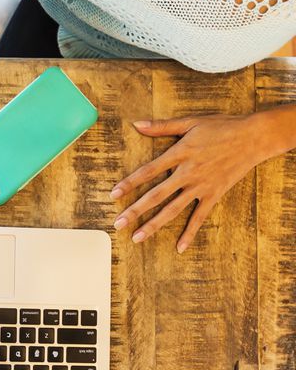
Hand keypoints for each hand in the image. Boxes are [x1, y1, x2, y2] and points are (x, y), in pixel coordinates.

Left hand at [110, 114, 265, 252]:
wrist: (255, 137)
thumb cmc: (222, 127)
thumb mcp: (191, 122)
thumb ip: (162, 126)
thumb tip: (137, 124)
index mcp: (179, 154)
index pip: (148, 171)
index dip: (129, 183)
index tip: (113, 195)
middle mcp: (187, 173)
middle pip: (156, 195)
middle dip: (135, 211)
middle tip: (118, 224)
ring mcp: (201, 186)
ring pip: (173, 209)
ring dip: (154, 224)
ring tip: (137, 238)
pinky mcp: (214, 194)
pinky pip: (200, 217)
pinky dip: (190, 232)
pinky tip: (179, 247)